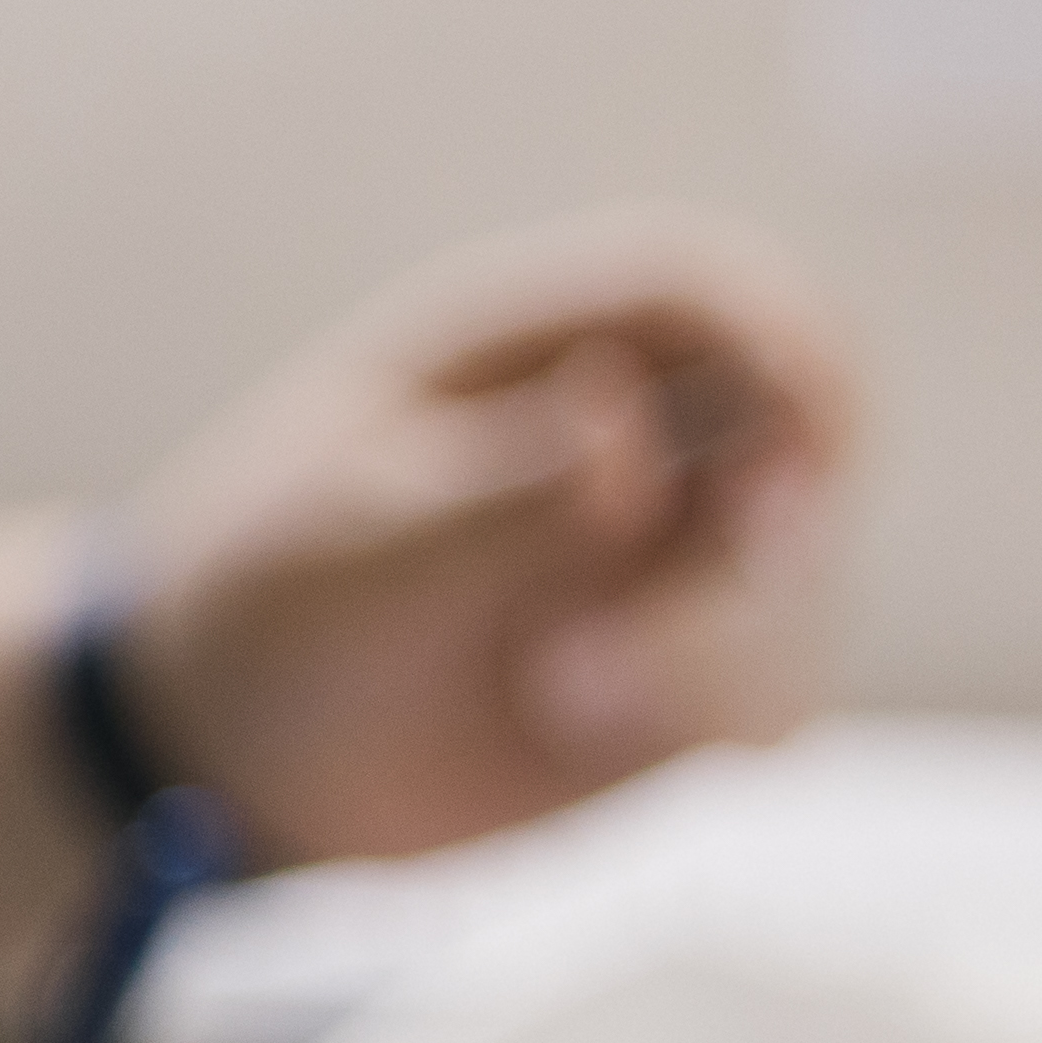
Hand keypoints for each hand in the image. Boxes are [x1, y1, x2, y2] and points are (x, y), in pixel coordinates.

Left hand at [113, 220, 853, 864]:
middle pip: (791, 428)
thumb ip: (500, 496)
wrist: (231, 757)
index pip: (695, 286)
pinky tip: (586, 730)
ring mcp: (667, 547)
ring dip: (721, 643)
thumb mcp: (353, 548)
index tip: (810, 426)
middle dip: (775, 522)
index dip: (781, 333)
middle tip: (693, 591)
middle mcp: (625, 429)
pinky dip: (720, 711)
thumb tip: (626, 422)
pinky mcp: (688, 660)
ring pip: (800, 568)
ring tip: (561, 693)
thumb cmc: (266, 609)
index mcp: (517, 347)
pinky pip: (774, 678)